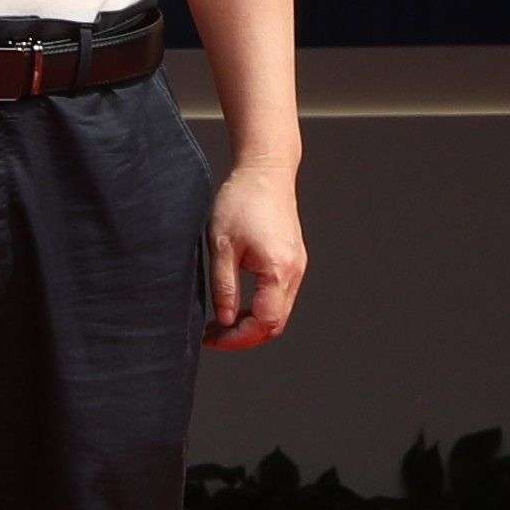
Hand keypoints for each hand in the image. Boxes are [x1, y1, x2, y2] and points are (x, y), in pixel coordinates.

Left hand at [206, 156, 305, 351]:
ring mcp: (297, 266)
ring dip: (251, 323)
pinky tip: (237, 303)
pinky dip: (260, 308)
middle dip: (244, 336)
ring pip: (279, 312)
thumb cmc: (241, 201)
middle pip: (275, 323)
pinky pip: (280, 296)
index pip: (264, 322)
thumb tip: (224, 320)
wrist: (266, 170)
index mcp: (277, 270)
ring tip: (220, 322)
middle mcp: (294, 272)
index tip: (212, 339)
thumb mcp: (221, 246)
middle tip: (213, 335)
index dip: (238, 338)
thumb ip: (224, 286)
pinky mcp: (293, 260)